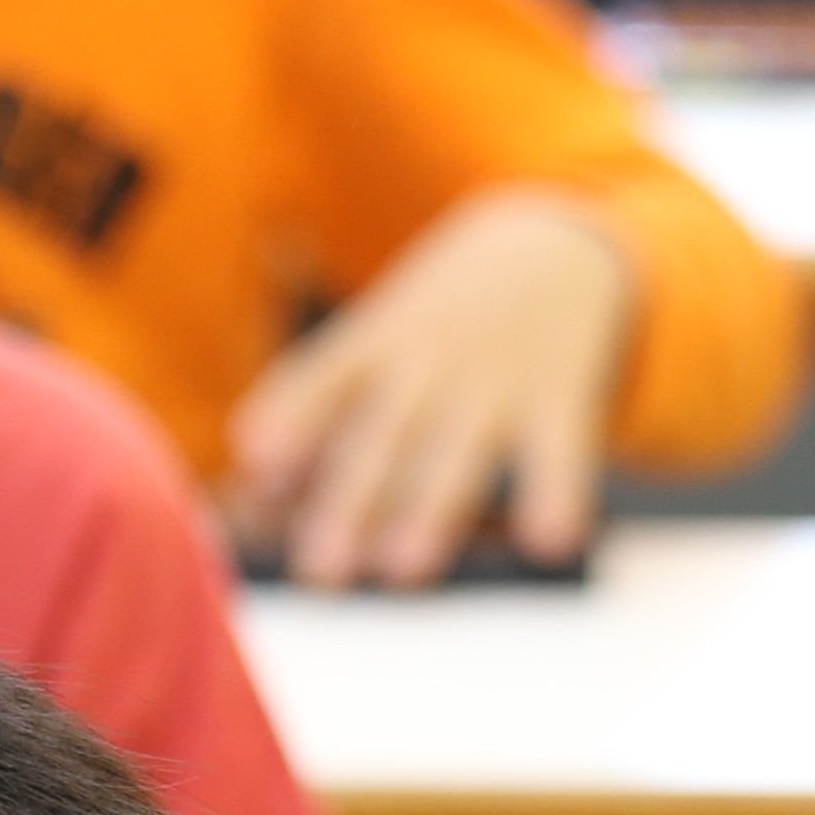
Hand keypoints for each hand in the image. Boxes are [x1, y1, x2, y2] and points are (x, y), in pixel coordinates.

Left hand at [225, 187, 634, 588]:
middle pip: (384, 433)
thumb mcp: (381, 342)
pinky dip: (557, 495)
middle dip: (349, 501)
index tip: (256, 456)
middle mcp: (432, 358)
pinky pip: (559, 452)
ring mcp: (497, 378)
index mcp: (378, 342)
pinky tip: (549, 542)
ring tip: (402, 570)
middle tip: (320, 568)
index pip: (327, 376)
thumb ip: (322, 414)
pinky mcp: (561, 396)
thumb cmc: (440, 321)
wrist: (552, 244)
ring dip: (430, 510)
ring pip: (457, 450)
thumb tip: (253, 496)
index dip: (293, 415)